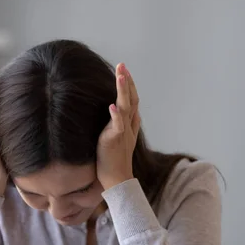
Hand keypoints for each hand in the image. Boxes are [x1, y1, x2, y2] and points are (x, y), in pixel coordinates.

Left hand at [97, 63, 140, 190]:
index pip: (132, 100)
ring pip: (126, 108)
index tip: (124, 70)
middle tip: (122, 65)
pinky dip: (116, 115)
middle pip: (131, 99)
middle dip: (127, 82)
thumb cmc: (114, 160)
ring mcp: (123, 132)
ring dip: (124, 91)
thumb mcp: (120, 139)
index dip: (129, 86)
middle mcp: (129, 126)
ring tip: (121, 75)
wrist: (117, 179)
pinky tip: (112, 105)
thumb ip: (124, 125)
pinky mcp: (115, 140)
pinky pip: (118, 126)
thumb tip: (126, 112)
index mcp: (129, 124)